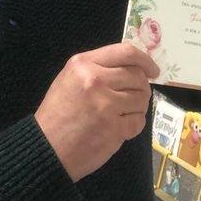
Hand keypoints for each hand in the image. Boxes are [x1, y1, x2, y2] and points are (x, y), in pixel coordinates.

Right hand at [35, 43, 158, 182]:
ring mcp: (106, 105)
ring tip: (124, 113)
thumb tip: (134, 67)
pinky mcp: (114, 128)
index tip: (153, 70)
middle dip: (142, 86)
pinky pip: (139, 121)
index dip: (145, 60)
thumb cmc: (58, 113)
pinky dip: (135, 124)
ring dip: (138, 106)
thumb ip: (97, 68)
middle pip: (137, 75)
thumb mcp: (70, 79)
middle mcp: (96, 80)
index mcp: (83, 64)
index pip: (125, 51)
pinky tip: (121, 127)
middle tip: (135, 96)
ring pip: (142, 98)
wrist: (47, 148)